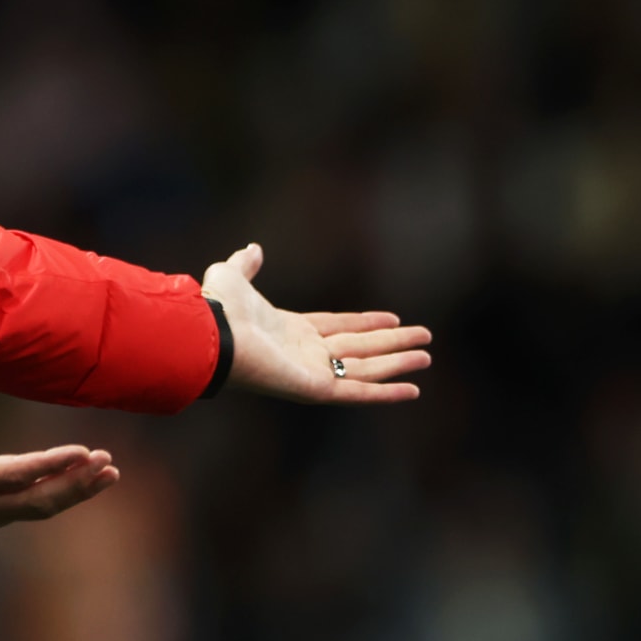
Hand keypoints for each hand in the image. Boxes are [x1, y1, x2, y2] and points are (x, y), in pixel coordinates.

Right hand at [0, 384, 118, 528]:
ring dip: (75, 492)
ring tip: (108, 473)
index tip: (82, 452)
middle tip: (108, 464)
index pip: (15, 476)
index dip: (50, 465)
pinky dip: (60, 495)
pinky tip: (80, 481)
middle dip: (76, 485)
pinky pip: (32, 508)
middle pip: (37, 502)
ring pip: (39, 509)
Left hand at [202, 243, 431, 402]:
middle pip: (360, 347)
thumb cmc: (219, 308)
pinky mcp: (317, 390)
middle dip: (392, 342)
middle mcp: (305, 353)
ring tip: (427, 356)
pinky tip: (413, 389)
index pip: (338, 327)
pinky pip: (359, 391)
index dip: (366, 322)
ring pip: (366, 367)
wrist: (213, 334)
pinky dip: (387, 391)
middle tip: (424, 337)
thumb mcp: (233, 276)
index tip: (393, 318)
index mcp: (290, 330)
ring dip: (397, 362)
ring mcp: (313, 373)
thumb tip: (254, 248)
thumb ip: (245, 264)